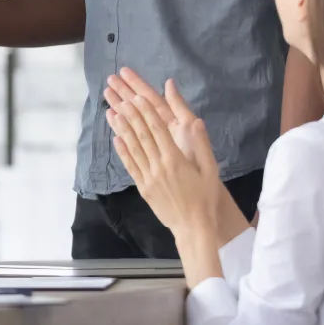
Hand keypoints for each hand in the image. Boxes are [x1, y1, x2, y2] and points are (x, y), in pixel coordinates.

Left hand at [106, 86, 222, 234]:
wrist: (193, 227)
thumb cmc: (205, 198)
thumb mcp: (210, 170)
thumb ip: (202, 145)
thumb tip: (196, 121)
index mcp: (176, 159)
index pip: (158, 129)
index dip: (147, 112)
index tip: (138, 97)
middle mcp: (159, 166)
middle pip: (142, 135)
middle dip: (131, 115)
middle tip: (121, 99)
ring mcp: (148, 177)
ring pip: (133, 148)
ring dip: (122, 129)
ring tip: (113, 113)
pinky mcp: (143, 187)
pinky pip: (130, 166)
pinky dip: (122, 151)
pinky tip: (116, 139)